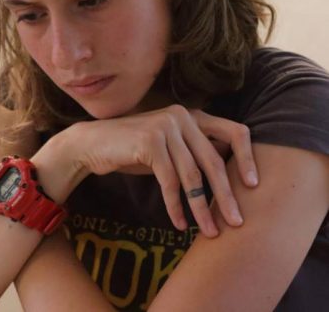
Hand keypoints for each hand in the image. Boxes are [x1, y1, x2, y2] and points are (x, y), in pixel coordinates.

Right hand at [34, 105, 257, 237]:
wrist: (94, 144)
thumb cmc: (134, 149)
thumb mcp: (170, 148)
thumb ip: (195, 153)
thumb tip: (229, 176)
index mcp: (193, 115)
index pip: (235, 131)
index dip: (248, 159)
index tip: (253, 186)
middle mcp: (182, 115)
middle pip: (214, 160)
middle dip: (226, 196)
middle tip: (236, 223)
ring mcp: (166, 126)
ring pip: (193, 175)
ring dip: (201, 209)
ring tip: (209, 232)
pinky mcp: (150, 141)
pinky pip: (170, 181)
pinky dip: (176, 206)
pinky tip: (180, 223)